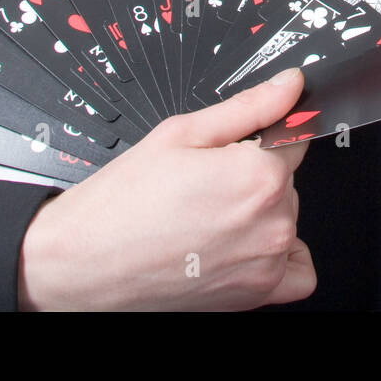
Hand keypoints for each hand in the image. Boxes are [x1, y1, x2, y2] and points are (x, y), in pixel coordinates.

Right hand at [16, 67, 314, 309]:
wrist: (82, 263)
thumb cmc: (121, 203)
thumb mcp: (180, 134)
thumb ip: (248, 107)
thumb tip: (289, 86)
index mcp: (258, 175)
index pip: (290, 137)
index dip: (255, 138)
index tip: (229, 149)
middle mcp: (272, 221)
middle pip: (286, 181)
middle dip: (254, 176)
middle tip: (205, 185)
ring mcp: (266, 262)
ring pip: (286, 219)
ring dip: (260, 214)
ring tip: (207, 216)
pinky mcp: (258, 294)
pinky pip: (298, 271)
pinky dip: (280, 256)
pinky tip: (240, 245)